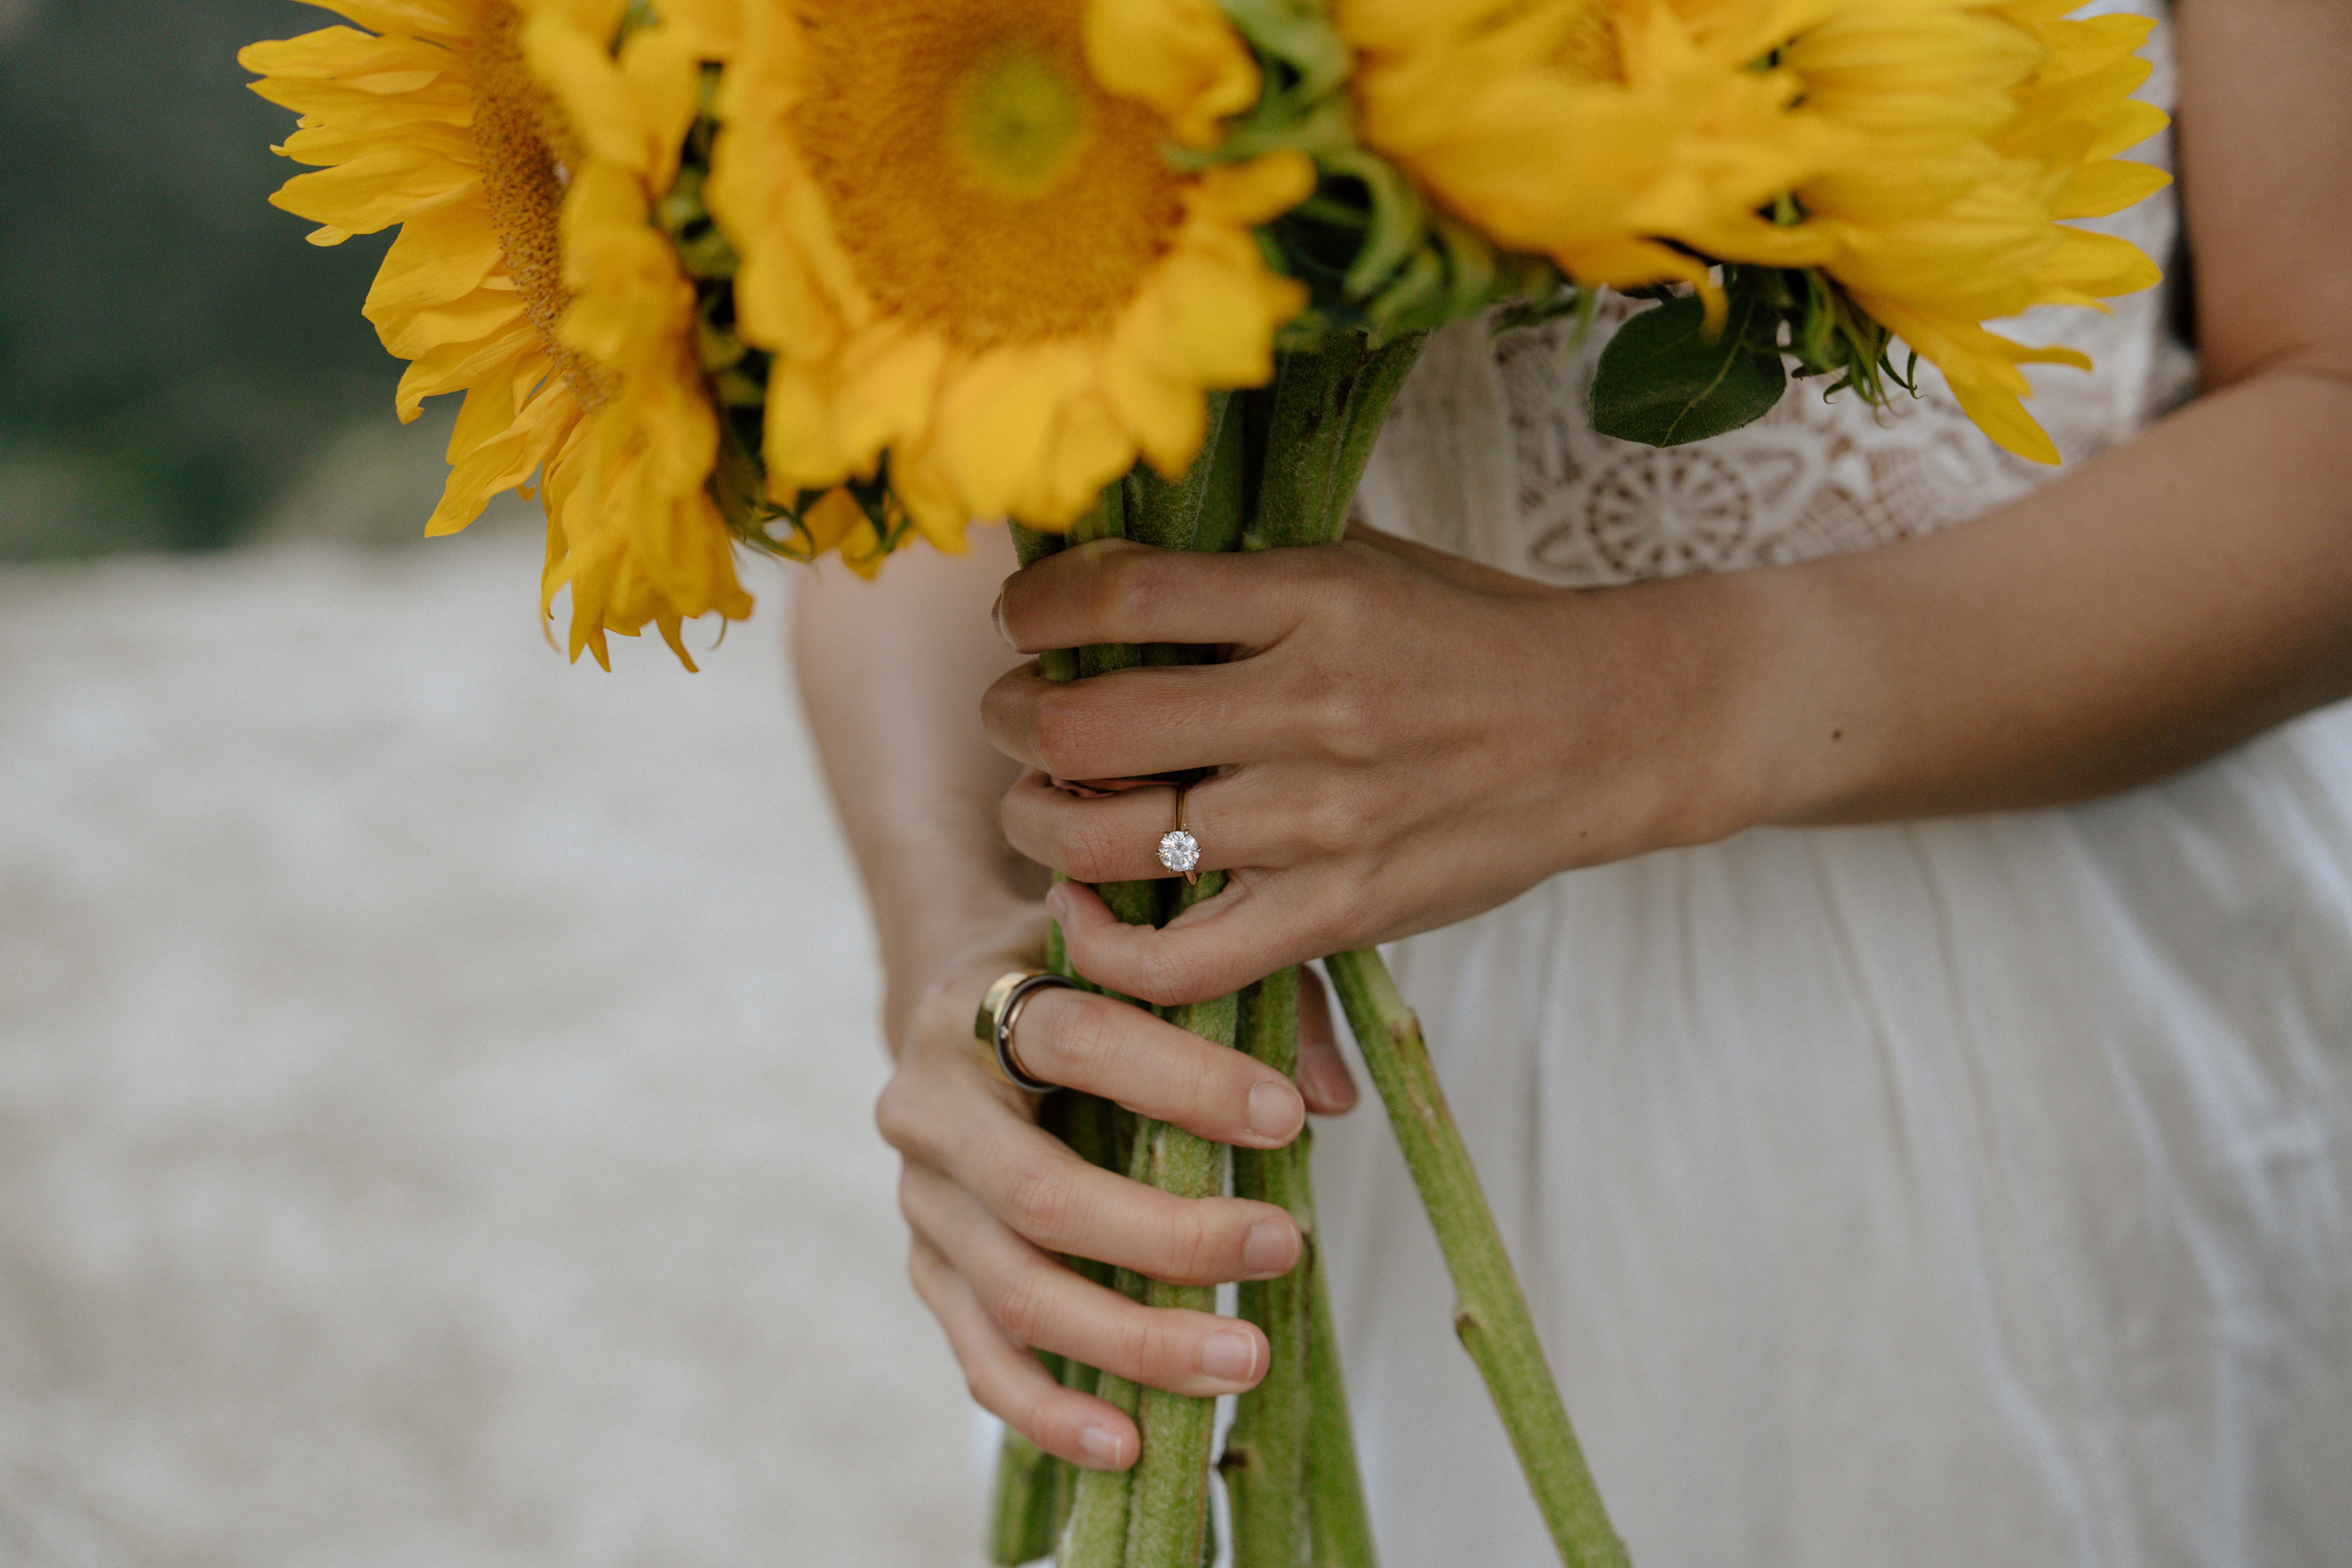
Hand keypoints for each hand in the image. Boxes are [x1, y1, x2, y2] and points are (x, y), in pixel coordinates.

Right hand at [875, 909, 1358, 1470]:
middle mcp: (929, 1108)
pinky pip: (983, 1359)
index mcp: (978, 1004)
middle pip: (1041, 1193)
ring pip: (1018, 1293)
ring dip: (1134, 1341)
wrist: (968, 1018)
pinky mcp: (930, 1274)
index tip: (1285, 1121)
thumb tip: (1329, 1098)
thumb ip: (1244, 996)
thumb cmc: (1084, 985)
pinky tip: (1131, 1446)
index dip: (1185, 1082)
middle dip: (1170, 1235)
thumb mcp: (1152, 957)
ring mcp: (923, 1202)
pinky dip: (1052, 1412)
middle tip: (1285, 1245)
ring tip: (1245, 1358)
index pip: (1077, 1040)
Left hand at [985, 530, 1758, 1006]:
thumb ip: (1244, 564)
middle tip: (1015, 714)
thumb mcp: (1364, 560)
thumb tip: (1107, 550)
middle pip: (1084, 724)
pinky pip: (1177, 959)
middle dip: (1012, 718)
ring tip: (1044, 800)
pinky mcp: (1337, 913)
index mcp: (1313, 599)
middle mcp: (1309, 708)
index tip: (1024, 619)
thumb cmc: (1472, 637)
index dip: (1034, 608)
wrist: (1607, 729)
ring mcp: (1320, 822)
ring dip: (1038, 820)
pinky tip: (1079, 905)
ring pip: (1107, 840)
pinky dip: (1102, 943)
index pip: (1116, 595)